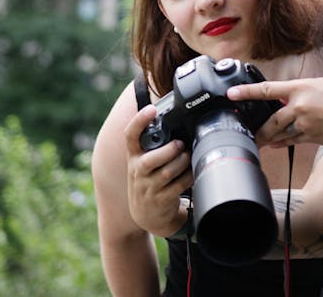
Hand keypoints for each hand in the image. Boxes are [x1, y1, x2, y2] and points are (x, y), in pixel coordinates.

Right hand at [124, 106, 193, 235]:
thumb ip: (154, 144)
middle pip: (150, 160)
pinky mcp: (160, 200)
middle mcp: (138, 171)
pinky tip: (192, 172)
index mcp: (134, 155)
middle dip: (168, 151)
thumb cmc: (149, 179)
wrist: (147, 214)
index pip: (130, 136)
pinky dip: (188, 177)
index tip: (151, 109)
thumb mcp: (144, 161)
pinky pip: (178, 186)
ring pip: (167, 173)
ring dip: (182, 163)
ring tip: (189, 156)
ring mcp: (148, 187)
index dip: (139, 121)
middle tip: (180, 144)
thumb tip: (176, 120)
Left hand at [227, 77, 322, 147]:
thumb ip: (299, 91)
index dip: (247, 92)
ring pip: (280, 133)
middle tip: (247, 133)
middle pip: (271, 121)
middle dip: (258, 130)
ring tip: (260, 141)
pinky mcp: (312, 137)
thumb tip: (283, 97)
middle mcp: (300, 106)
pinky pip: (292, 141)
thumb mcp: (319, 84)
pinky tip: (276, 144)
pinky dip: (283, 143)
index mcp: (300, 89)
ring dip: (269, 138)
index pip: (267, 90)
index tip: (231, 94)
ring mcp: (305, 124)